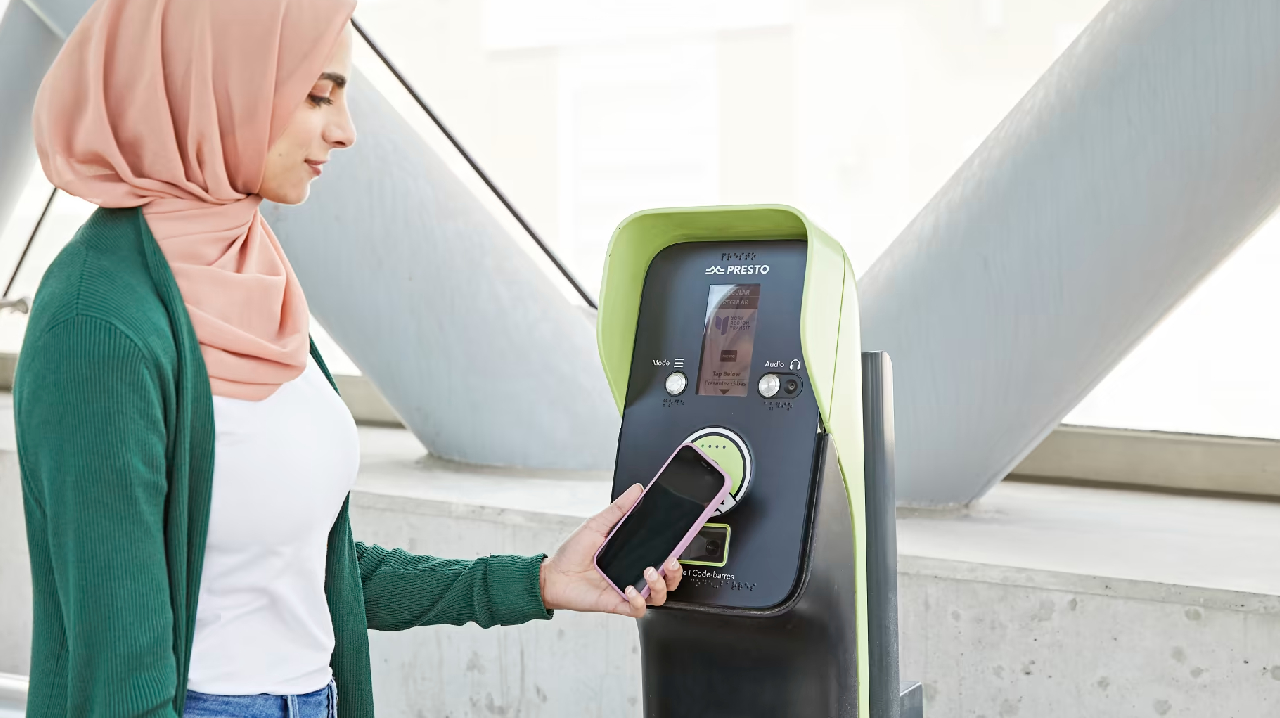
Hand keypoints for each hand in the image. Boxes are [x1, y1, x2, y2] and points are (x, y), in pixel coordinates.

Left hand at [539, 484, 683, 617]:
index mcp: (633, 555)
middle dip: (675, 572)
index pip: (663, 555)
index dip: (676, 552)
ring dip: (660, 585)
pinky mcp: (617, 604)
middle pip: (669, 580)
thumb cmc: (573, 552)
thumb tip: (636, 490)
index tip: (680, 542)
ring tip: (649, 572)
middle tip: (670, 561)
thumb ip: (618, 509)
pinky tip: (630, 589)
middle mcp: (634, 573)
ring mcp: (628, 590)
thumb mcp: (597, 525)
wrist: (552, 576)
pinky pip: (638, 609)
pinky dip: (638, 600)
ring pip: (659, 596)